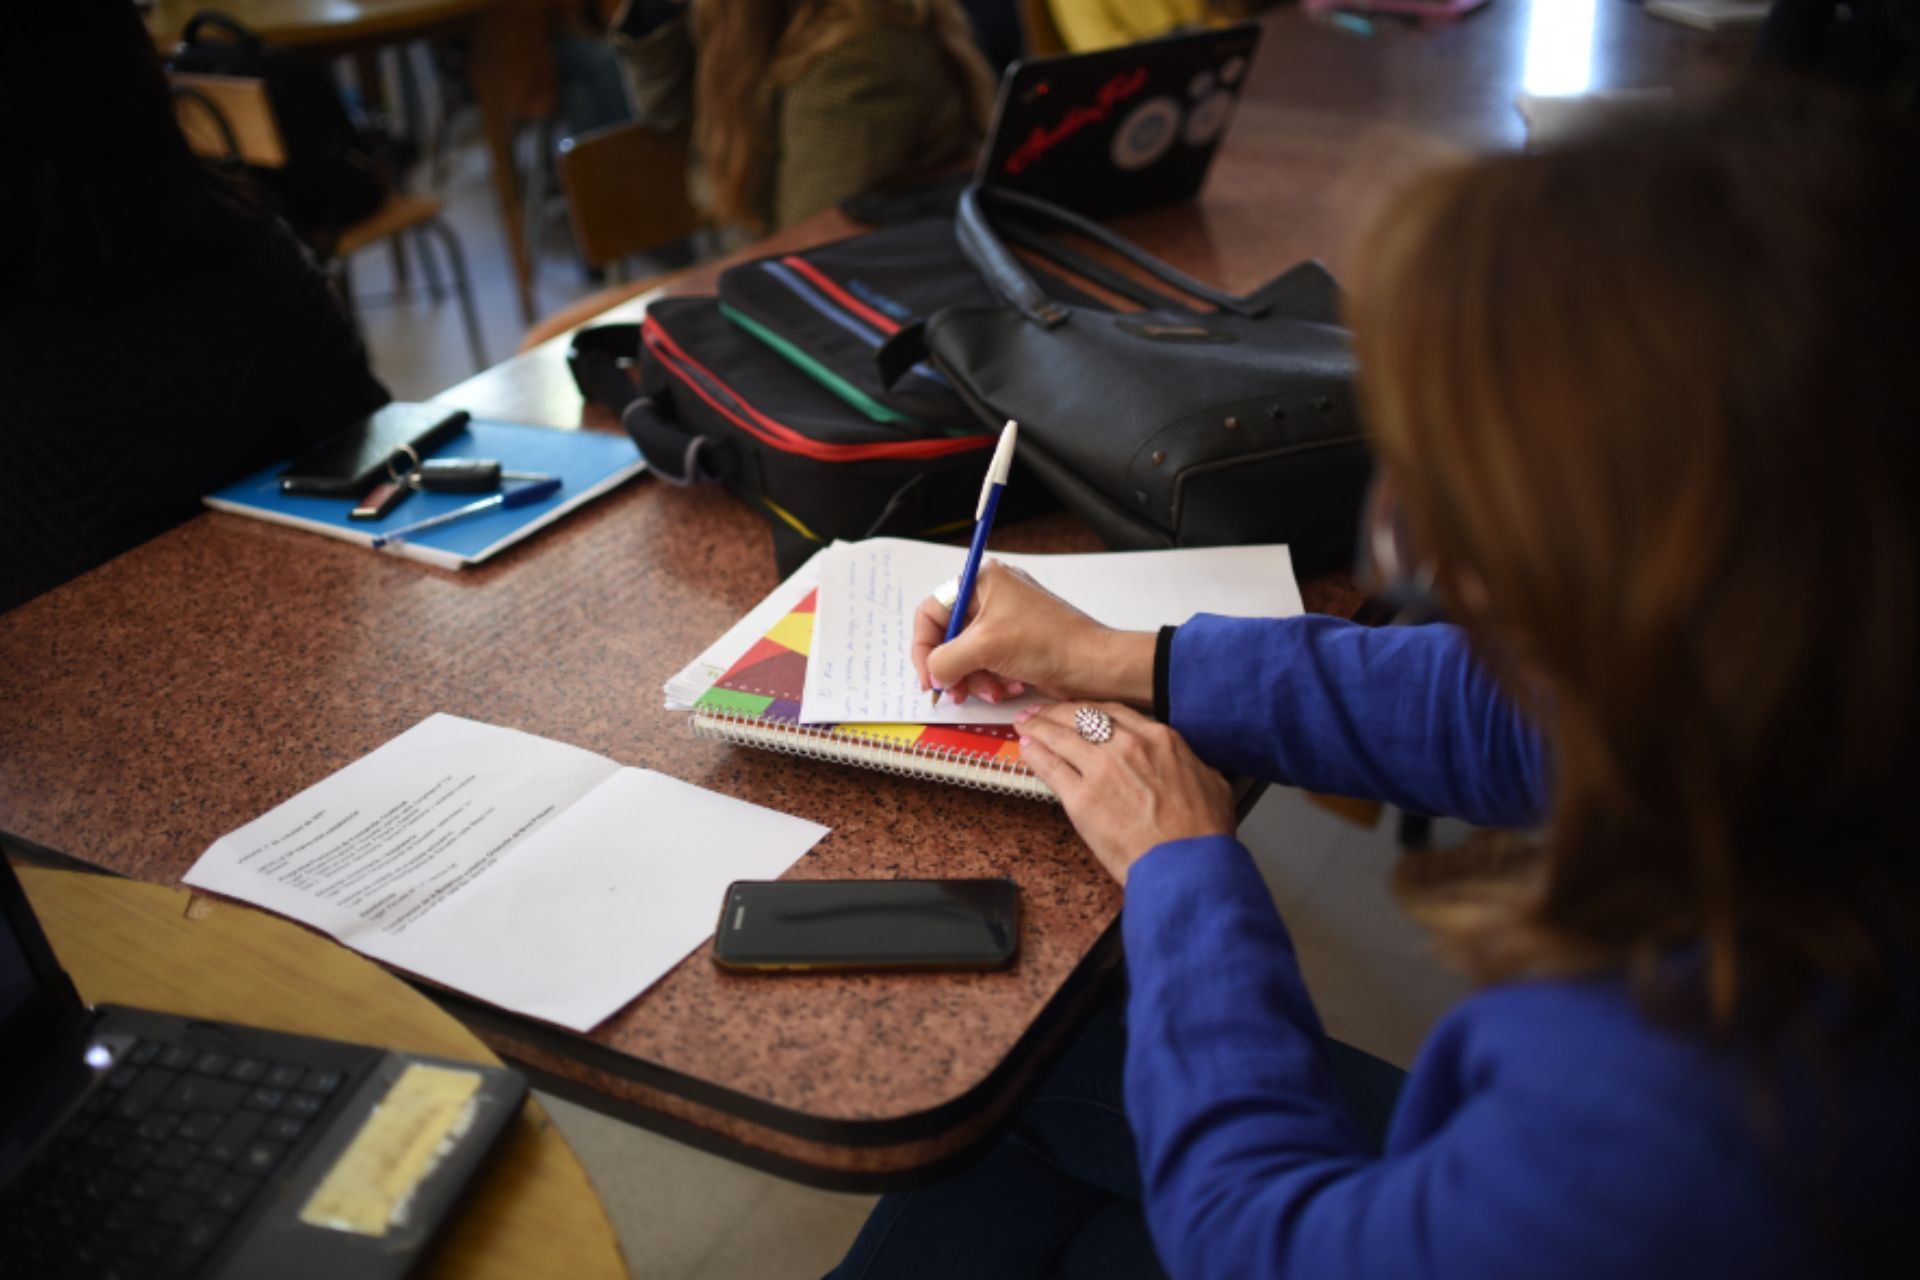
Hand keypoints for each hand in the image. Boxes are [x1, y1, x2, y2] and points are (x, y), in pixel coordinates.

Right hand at [911, 562, 1154, 705]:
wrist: (1094, 665)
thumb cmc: (1048, 642)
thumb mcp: (985, 646)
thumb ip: (946, 659)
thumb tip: (933, 675)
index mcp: (983, 581)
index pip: (932, 612)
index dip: (924, 647)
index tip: (928, 678)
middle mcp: (991, 597)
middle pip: (948, 638)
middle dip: (953, 669)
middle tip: (955, 692)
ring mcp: (1005, 622)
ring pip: (967, 656)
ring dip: (974, 680)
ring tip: (992, 692)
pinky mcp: (1016, 645)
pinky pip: (987, 665)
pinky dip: (992, 681)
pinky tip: (1009, 689)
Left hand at [1016, 702, 1234, 884]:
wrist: (1186, 864)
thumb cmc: (1201, 834)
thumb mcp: (1211, 783)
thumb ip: (1192, 764)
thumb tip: (1191, 765)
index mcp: (1160, 739)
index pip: (1113, 712)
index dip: (1089, 709)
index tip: (1078, 711)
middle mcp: (1128, 746)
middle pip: (1081, 717)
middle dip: (1057, 712)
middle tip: (1042, 713)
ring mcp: (1101, 770)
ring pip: (1060, 736)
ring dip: (1038, 728)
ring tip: (1024, 725)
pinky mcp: (1081, 798)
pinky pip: (1050, 768)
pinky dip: (1034, 755)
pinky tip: (1025, 750)